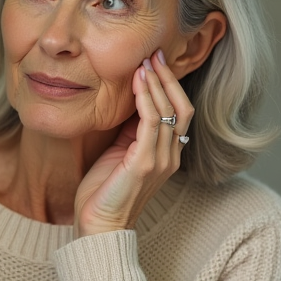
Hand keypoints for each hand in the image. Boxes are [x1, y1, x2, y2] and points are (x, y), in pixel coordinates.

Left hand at [74, 50, 192, 237]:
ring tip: (145, 62)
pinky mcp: (145, 163)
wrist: (98, 227)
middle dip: (168, 78)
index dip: (170, 85)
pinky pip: (152, 123)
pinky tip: (137, 82)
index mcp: (167, 155)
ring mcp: (161, 160)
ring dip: (157, 83)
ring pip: (170, 111)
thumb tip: (130, 101)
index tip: (155, 61)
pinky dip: (147, 99)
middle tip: (154, 54)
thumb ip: (130, 131)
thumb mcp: (120, 153)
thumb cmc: (104, 192)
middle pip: (181, 107)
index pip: (179, 112)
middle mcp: (170, 156)